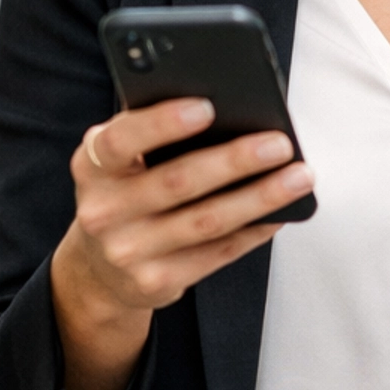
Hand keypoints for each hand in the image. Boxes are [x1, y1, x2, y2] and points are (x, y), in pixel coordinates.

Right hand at [50, 99, 312, 389]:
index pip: (121, 140)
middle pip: (178, 181)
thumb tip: (228, 111)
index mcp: (92, 166)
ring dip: (259, 198)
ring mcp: (128, 251)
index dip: (162, 123)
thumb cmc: (125, 193)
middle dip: (235, 160)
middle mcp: (103, 211)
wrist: (102, 268)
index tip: (208, 107)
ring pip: (206, 221)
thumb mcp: (118, 162)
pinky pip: (217, 254)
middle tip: (279, 144)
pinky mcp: (155, 282)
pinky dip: (254, 231)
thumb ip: (150, 135)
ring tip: (298, 177)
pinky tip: (281, 212)